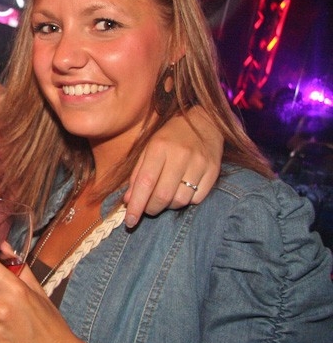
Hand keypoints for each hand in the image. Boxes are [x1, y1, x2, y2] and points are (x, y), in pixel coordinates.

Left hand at [123, 106, 222, 226]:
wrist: (203, 121)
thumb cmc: (169, 137)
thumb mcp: (147, 149)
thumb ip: (137, 175)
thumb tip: (129, 201)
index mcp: (159, 147)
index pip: (145, 182)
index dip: (136, 206)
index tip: (130, 221)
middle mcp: (180, 155)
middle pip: (163, 195)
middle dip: (151, 209)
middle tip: (147, 208)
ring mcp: (199, 162)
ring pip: (180, 200)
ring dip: (168, 206)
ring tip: (165, 197)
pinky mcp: (214, 170)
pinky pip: (197, 198)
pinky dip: (186, 201)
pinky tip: (182, 191)